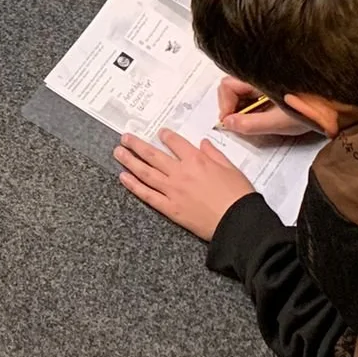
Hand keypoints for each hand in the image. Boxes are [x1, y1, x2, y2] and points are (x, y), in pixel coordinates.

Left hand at [114, 129, 256, 239]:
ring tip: (118, 152)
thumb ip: (214, 154)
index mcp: (197, 160)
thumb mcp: (231, 168)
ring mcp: (173, 190)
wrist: (238, 222)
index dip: (166, 136)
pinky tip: (123, 178)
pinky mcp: (170, 208)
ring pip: (146, 172)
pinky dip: (134, 185)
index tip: (159, 133)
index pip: (176, 143)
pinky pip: (147, 195)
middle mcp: (181, 172)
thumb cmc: (239, 196)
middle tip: (125, 137)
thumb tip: (203, 143)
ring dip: (129, 161)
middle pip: (153, 155)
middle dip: (137, 145)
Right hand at [216, 76, 319, 139]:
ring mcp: (269, 73)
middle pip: (233, 85)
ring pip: (244, 87)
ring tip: (257, 120)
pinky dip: (255, 102)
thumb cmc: (313, 108)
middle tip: (242, 124)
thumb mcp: (280, 122)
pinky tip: (268, 112)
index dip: (225, 106)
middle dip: (234, 106)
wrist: (341, 102)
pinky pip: (257, 88)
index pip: (227, 86)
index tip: (231, 123)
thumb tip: (227, 123)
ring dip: (245, 105)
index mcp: (258, 75)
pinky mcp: (277, 78)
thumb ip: (251, 124)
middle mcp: (261, 70)